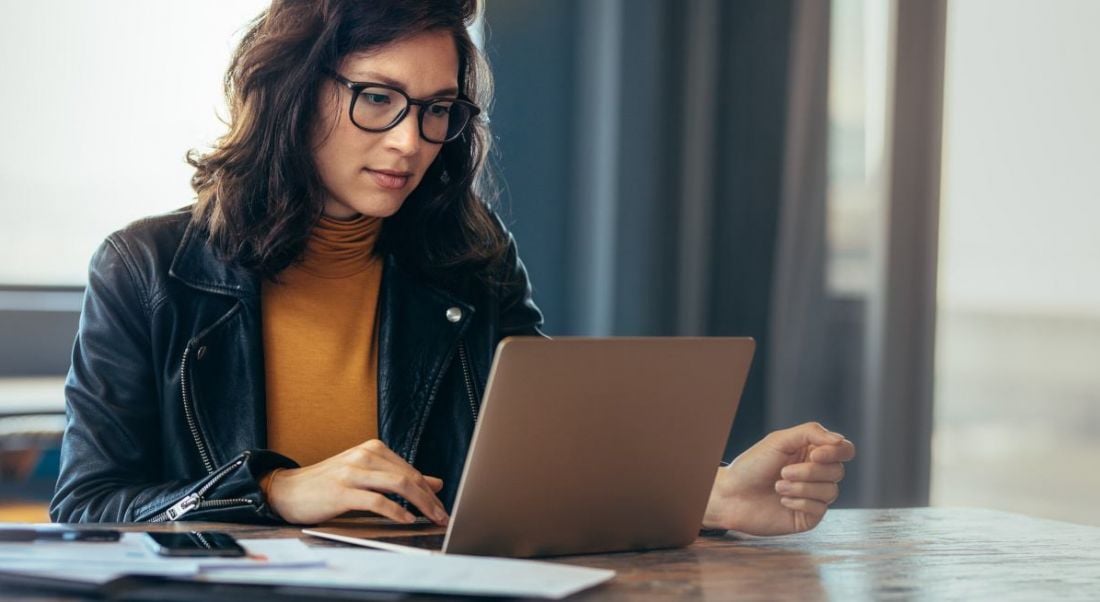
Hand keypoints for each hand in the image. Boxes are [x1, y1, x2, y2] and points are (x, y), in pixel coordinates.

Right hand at [263, 439, 448, 525]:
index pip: (411, 470)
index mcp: (373, 449)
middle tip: (443, 516)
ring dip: (420, 504)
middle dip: (430, 499)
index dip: (430, 490)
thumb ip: (398, 477)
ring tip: (431, 519)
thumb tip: (436, 483)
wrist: (287, 489)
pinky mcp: (341, 491)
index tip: (442, 507)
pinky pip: (376, 501)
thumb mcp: (366, 475)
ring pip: (398, 485)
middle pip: (409, 477)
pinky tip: (406, 520)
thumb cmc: (328, 484)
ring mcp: (352, 472)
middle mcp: (364, 455)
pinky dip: (395, 511)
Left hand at [702, 422, 854, 535]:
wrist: (731, 495)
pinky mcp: (808, 516)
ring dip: (801, 487)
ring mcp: (814, 496)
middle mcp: (817, 474)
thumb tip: (840, 440)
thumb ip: (811, 433)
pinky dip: (799, 502)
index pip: (844, 450)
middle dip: (809, 472)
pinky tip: (782, 500)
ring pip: (831, 491)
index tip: (814, 454)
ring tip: (778, 486)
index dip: (836, 452)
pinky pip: (820, 508)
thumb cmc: (752, 465)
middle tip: (783, 472)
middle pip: (838, 471)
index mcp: (812, 452)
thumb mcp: (780, 440)